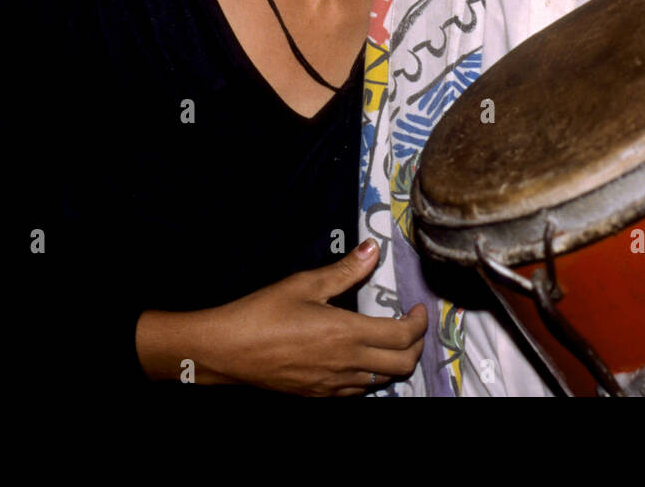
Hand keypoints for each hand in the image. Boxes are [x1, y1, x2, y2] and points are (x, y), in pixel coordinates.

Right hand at [136, 239, 427, 395]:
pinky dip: (370, 375)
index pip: (402, 336)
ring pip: (382, 380)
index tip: (418, 308)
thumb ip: (345, 270)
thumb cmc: (262, 314)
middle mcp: (346, 364)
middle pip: (402, 364)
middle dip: (416, 344)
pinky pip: (358, 390)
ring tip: (388, 338)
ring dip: (394, 360)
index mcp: (347, 334)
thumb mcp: (304, 284)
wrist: (226, 351)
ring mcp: (332, 384)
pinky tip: (359, 357)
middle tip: (410, 324)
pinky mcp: (318, 395)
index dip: (419, 322)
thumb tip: (371, 249)